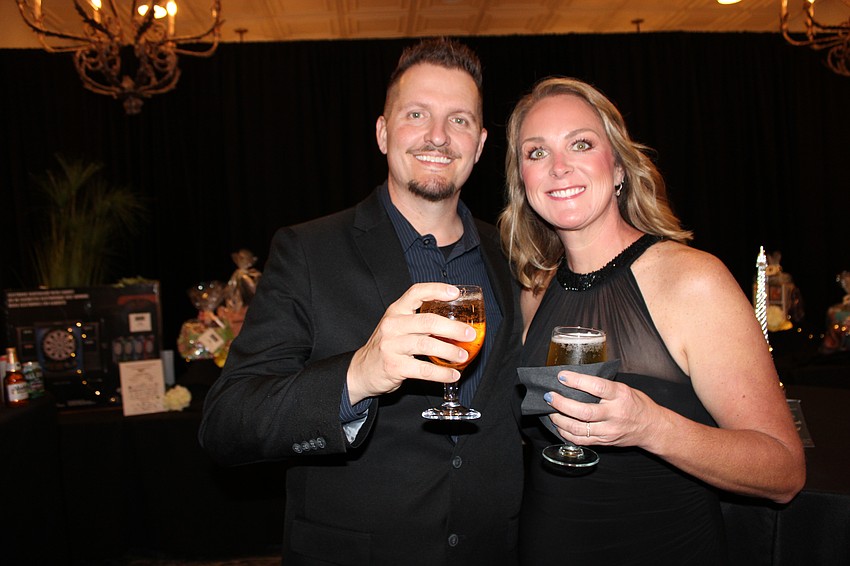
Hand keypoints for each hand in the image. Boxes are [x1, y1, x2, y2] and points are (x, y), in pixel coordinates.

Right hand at [346, 283, 477, 403]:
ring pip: (427, 345)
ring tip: (463, 356)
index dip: (437, 290)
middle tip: (469, 334)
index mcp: (396, 311)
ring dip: (449, 351)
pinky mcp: (394, 366)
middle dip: (453, 328)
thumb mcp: (397, 326)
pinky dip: (441, 373)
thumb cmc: (387, 346)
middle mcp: (393, 325)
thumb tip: (456, 323)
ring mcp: (392, 346)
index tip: (455, 293)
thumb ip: (420, 321)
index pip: (416, 292)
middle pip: (428, 321)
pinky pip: (423, 369)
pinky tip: (452, 374)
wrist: (362, 370)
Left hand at [545, 370, 660, 447]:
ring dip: (559, 419)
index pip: (596, 387)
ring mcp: (609, 431)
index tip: (562, 376)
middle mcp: (614, 414)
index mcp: (620, 395)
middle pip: (583, 411)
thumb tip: (575, 379)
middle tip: (549, 396)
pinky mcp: (604, 442)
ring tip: (550, 411)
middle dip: (561, 403)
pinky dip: (565, 432)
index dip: (577, 381)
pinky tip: (559, 425)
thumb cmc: (636, 404)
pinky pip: (580, 440)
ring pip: (578, 428)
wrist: (651, 427)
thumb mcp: (623, 389)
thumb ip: (603, 386)